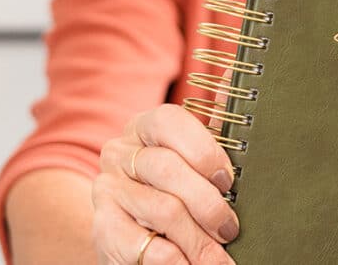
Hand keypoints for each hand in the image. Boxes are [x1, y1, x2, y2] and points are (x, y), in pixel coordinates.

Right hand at [91, 103, 238, 263]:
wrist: (134, 238)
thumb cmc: (176, 192)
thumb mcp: (192, 162)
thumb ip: (212, 135)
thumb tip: (236, 89)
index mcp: (145, 128)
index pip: (168, 122)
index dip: (203, 150)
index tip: (228, 181)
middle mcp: (120, 153)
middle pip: (167, 169)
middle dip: (208, 204)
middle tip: (230, 229)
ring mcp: (107, 190)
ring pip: (163, 210)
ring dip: (198, 240)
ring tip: (218, 258)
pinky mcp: (102, 228)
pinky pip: (144, 246)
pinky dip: (175, 260)